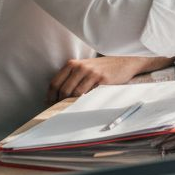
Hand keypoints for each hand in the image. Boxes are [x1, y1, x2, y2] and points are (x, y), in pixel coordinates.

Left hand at [47, 56, 166, 103]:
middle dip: (60, 102)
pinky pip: (88, 95)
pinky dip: (83, 102)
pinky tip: (83, 105)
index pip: (55, 83)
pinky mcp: (101, 80)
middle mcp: (80, 67)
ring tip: (71, 110)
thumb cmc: (102, 68)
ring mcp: (91, 73)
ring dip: (71, 104)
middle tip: (60, 110)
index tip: (50, 104)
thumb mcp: (84, 67)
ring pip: (74, 94)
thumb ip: (71, 77)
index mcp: (72, 64)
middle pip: (63, 90)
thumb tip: (57, 96)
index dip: (50, 96)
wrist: (124, 63)